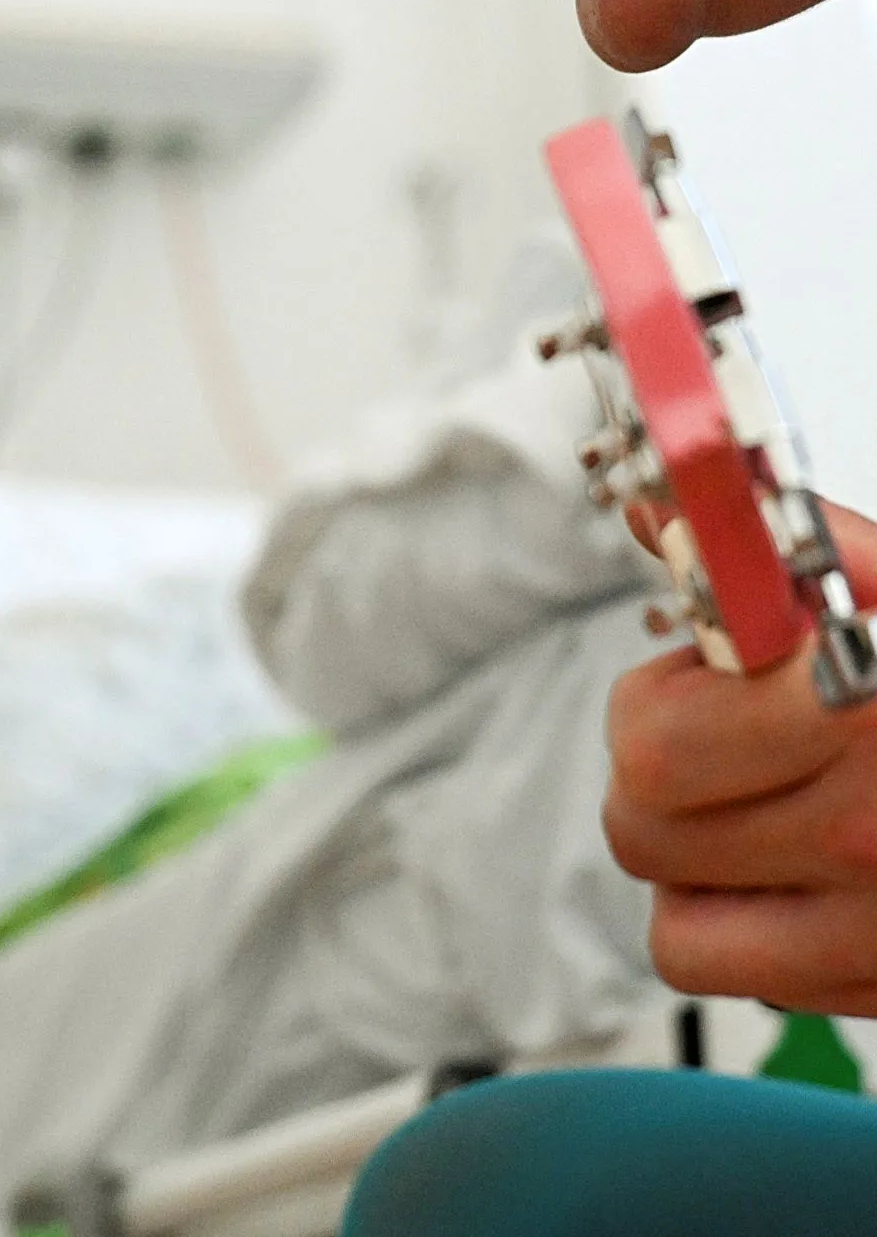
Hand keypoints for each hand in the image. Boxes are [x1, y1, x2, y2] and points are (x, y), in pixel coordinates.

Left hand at [604, 499, 876, 1011]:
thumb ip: (782, 542)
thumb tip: (656, 512)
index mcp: (858, 711)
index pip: (651, 741)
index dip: (665, 694)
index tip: (709, 675)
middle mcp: (867, 835)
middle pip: (641, 832)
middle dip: (665, 781)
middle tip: (732, 739)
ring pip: (680, 931)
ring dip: (702, 872)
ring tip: (768, 810)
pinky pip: (758, 983)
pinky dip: (766, 937)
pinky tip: (819, 873)